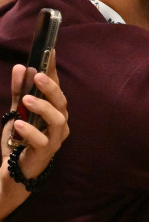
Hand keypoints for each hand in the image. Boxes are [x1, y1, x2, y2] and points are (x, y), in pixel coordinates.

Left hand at [3, 60, 67, 184]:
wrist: (14, 170)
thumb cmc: (20, 140)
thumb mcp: (17, 112)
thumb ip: (19, 92)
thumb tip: (22, 67)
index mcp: (55, 110)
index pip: (56, 86)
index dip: (53, 69)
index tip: (49, 51)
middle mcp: (59, 122)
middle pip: (61, 102)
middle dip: (51, 88)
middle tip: (38, 76)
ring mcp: (55, 138)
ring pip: (57, 119)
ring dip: (42, 107)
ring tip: (26, 100)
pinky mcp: (45, 152)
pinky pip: (42, 140)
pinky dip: (31, 131)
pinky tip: (20, 124)